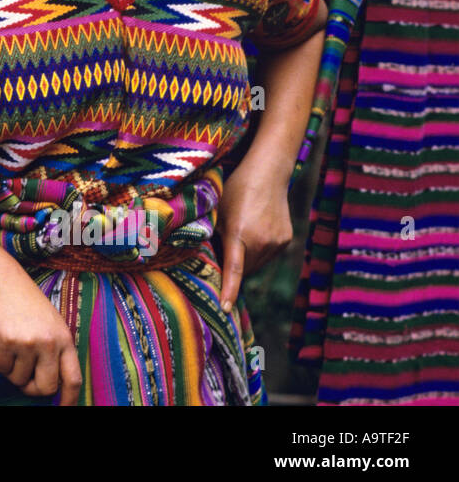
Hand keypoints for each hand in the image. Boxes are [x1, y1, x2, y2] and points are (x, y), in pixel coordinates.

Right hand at [0, 269, 82, 404]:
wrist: (2, 280)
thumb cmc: (27, 302)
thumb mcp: (52, 324)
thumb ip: (56, 351)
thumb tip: (53, 385)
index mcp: (65, 339)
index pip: (73, 379)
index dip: (69, 400)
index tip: (62, 409)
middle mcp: (49, 343)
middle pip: (46, 387)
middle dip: (33, 389)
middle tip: (25, 379)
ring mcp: (27, 343)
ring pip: (19, 380)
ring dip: (13, 371)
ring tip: (12, 349)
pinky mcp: (6, 342)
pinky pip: (2, 368)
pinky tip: (1, 342)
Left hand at [215, 157, 293, 312]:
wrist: (267, 173)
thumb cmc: (234, 189)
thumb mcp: (216, 210)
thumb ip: (209, 234)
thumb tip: (196, 257)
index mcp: (239, 233)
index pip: (233, 269)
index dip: (228, 290)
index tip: (224, 308)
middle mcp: (262, 241)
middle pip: (243, 270)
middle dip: (231, 268)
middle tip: (221, 250)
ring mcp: (277, 242)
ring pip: (256, 264)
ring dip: (245, 260)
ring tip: (239, 234)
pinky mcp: (286, 240)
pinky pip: (267, 255)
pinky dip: (258, 252)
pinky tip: (253, 231)